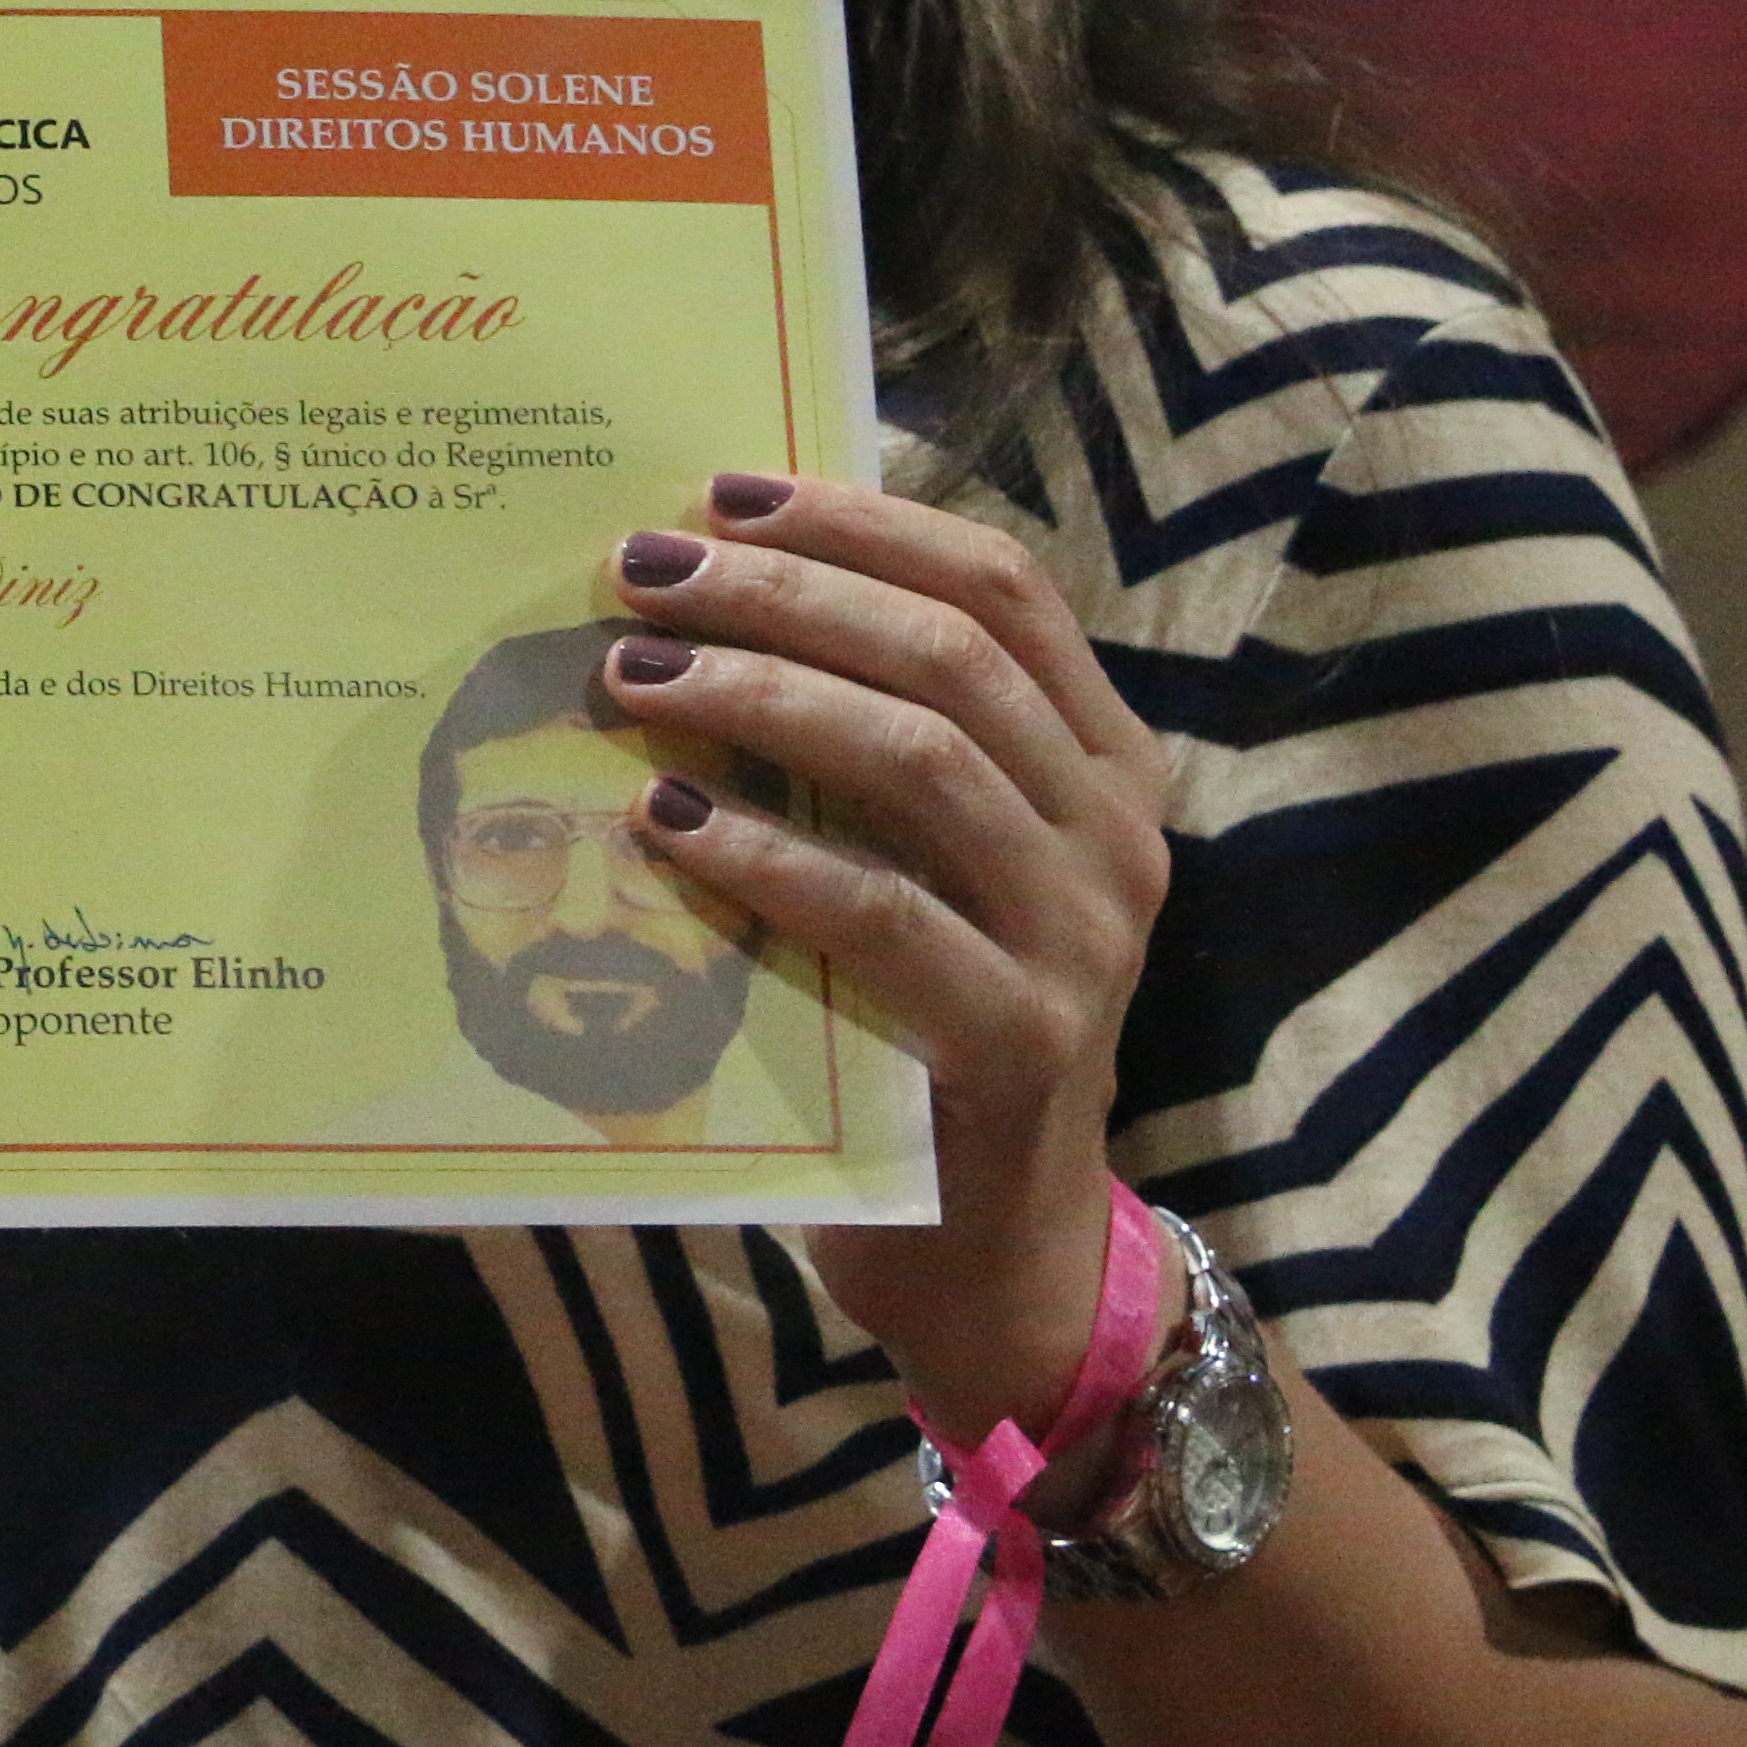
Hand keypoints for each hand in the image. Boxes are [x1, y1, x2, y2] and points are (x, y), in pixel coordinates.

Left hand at [599, 469, 1172, 1450]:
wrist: (993, 1255)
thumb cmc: (917, 1028)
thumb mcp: (914, 862)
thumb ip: (856, 744)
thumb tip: (698, 594)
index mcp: (1101, 762)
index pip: (999, 586)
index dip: (861, 524)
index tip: (721, 491)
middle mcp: (1115, 834)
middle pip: (951, 650)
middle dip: (787, 592)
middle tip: (641, 570)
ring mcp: (1081, 939)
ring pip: (924, 757)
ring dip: (761, 696)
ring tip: (631, 675)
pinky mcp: (1019, 1041)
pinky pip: (884, 914)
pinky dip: (766, 855)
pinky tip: (665, 821)